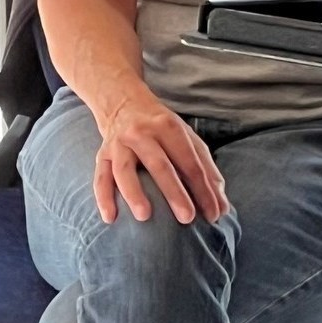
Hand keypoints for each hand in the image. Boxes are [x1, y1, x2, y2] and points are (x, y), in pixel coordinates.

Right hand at [92, 88, 227, 224]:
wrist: (124, 104)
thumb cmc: (162, 128)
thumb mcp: (187, 138)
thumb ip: (205, 167)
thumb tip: (221, 204)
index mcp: (170, 127)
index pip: (190, 161)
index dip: (204, 188)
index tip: (214, 214)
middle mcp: (143, 133)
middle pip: (160, 165)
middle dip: (175, 193)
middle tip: (187, 218)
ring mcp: (119, 144)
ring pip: (124, 170)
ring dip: (134, 194)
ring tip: (145, 217)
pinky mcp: (102, 155)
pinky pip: (100, 177)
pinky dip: (104, 198)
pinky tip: (110, 218)